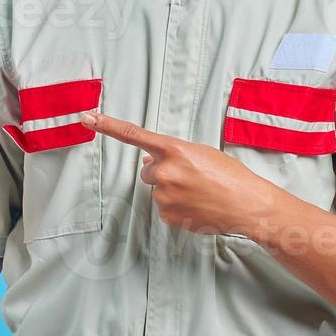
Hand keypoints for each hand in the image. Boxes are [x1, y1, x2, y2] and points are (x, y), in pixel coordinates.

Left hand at [79, 111, 272, 235]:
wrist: (248, 206)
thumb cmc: (230, 176)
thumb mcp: (202, 154)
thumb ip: (172, 154)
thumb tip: (147, 161)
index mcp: (174, 150)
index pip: (133, 134)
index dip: (107, 126)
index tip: (87, 118)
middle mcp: (165, 172)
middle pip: (148, 171)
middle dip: (163, 173)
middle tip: (191, 178)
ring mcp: (164, 196)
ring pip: (157, 191)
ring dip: (173, 191)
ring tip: (200, 193)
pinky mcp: (168, 216)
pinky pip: (165, 209)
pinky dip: (178, 208)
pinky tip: (198, 206)